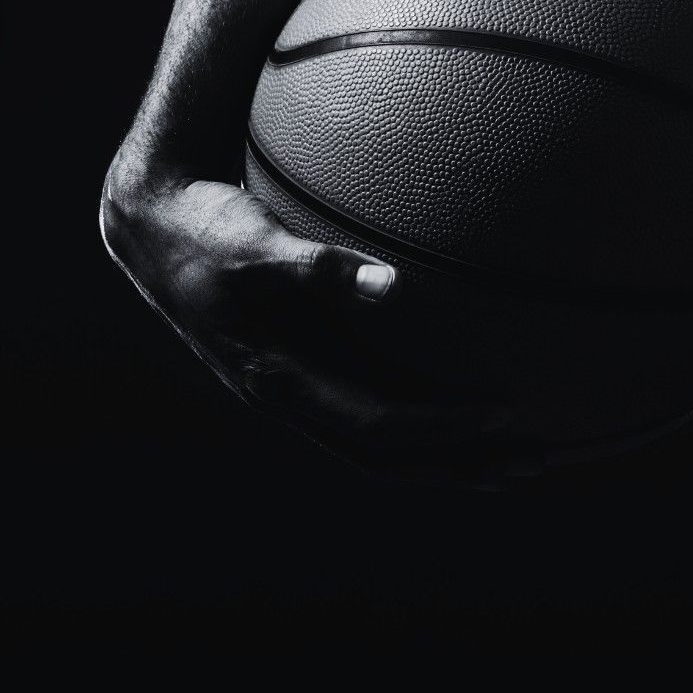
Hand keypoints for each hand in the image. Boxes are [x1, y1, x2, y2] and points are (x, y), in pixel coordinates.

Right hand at [99, 157, 538, 486]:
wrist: (154, 228)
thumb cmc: (203, 231)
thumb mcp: (252, 246)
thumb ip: (315, 269)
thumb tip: (391, 286)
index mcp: (280, 381)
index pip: (376, 427)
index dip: (441, 428)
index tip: (503, 414)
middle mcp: (293, 398)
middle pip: (389, 458)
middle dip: (461, 464)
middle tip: (538, 460)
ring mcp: (299, 388)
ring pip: (381, 446)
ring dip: (448, 456)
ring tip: (515, 457)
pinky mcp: (304, 365)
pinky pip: (372, 410)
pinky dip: (420, 425)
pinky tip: (459, 412)